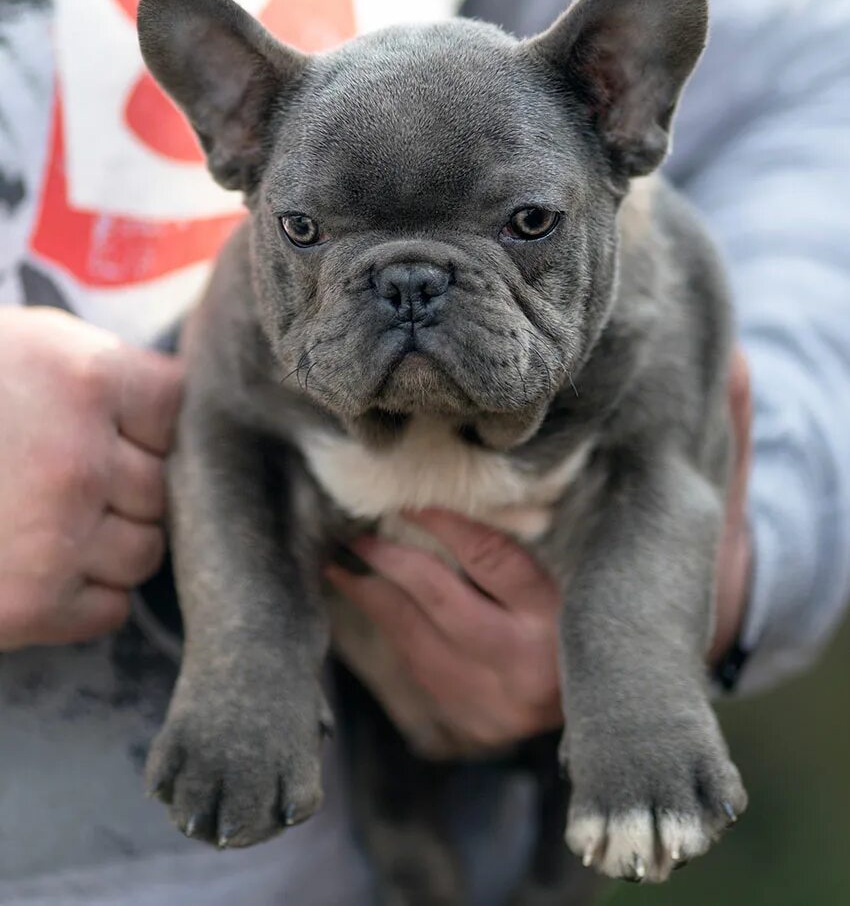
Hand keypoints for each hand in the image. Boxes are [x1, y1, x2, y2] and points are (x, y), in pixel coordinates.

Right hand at [0, 307, 182, 650]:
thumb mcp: (23, 344)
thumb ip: (99, 371)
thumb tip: (166, 410)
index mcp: (84, 380)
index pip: (178, 408)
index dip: (149, 422)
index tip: (118, 426)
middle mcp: (81, 460)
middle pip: (166, 486)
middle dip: (128, 483)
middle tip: (72, 476)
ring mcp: (57, 539)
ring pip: (147, 551)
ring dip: (112, 540)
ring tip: (53, 521)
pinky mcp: (28, 608)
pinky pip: (110, 609)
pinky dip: (87, 594)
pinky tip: (42, 565)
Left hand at [328, 350, 752, 752]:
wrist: (646, 696)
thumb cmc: (648, 591)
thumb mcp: (684, 531)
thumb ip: (711, 453)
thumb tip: (741, 362)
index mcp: (570, 617)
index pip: (495, 562)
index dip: (444, 522)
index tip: (406, 486)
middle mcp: (529, 665)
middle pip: (443, 601)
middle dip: (394, 557)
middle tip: (355, 513)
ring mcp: (494, 699)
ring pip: (417, 636)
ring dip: (373, 590)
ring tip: (340, 546)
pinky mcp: (470, 720)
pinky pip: (412, 667)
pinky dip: (379, 625)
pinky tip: (352, 586)